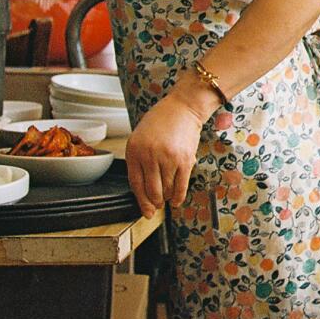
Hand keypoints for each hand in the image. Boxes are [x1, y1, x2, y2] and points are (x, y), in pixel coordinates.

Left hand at [127, 81, 207, 213]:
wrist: (183, 108)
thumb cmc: (161, 122)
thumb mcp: (140, 138)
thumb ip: (139, 162)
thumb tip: (144, 190)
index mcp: (135, 150)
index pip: (135, 184)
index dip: (141, 201)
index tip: (145, 211)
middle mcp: (149, 155)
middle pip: (151, 191)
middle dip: (154, 202)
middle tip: (157, 205)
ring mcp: (168, 158)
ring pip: (166, 190)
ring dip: (166, 197)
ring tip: (167, 196)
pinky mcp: (185, 160)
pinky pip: (181, 186)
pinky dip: (178, 197)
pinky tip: (176, 199)